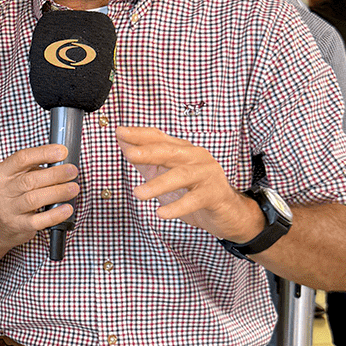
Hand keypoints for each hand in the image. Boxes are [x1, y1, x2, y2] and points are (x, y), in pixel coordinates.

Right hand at [0, 144, 78, 251]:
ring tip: (73, 188)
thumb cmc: (12, 196)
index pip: (22, 158)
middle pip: (29, 180)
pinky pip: (38, 221)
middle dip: (55, 174)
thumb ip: (33, 170)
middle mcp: (1, 191)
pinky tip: (66, 209)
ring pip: (34, 199)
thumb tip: (61, 163)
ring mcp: (8, 210)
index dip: (44, 153)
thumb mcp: (13, 178)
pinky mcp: (18, 226)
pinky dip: (55, 215)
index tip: (62, 152)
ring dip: (57, 192)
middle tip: (72, 171)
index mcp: (0, 173)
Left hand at [116, 126, 261, 241]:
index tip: (120, 132)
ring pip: (181, 175)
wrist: (226, 213)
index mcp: (182, 150)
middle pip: (170, 151)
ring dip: (159, 184)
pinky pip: (194, 200)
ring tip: (139, 193)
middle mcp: (195, 157)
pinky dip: (177, 206)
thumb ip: (145, 160)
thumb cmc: (193, 191)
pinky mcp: (214, 194)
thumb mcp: (165, 174)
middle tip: (129, 154)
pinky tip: (161, 213)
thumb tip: (122, 142)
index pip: (159, 138)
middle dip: (149, 152)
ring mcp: (206, 174)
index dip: (140, 135)